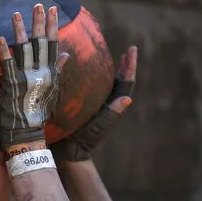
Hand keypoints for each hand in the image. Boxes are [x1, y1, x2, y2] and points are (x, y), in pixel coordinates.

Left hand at [0, 4, 69, 152]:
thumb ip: (58, 71)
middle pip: (40, 43)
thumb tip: (66, 54)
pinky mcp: (12, 85)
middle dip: (38, 22)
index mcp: (51, 74)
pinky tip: (0, 38)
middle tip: (37, 5)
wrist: (28, 134)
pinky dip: (4, 50)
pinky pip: (7, 63)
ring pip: (24, 49)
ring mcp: (26, 78)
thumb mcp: (53, 91)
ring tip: (16, 14)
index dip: (52, 27)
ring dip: (20, 30)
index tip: (51, 11)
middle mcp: (41, 73)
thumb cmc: (39, 114)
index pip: (53, 45)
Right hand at [51, 46, 137, 161]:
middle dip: (126, 66)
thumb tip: (128, 99)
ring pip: (110, 84)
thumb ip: (111, 114)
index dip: (129, 67)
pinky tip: (92, 70)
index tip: (131, 51)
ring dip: (115, 70)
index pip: (125, 83)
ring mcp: (98, 105)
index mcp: (112, 106)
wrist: (70, 150)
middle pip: (121, 81)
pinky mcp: (87, 107)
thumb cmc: (83, 139)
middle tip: (129, 52)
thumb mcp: (97, 126)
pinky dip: (98, 77)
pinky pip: (97, 89)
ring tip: (119, 58)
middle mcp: (107, 104)